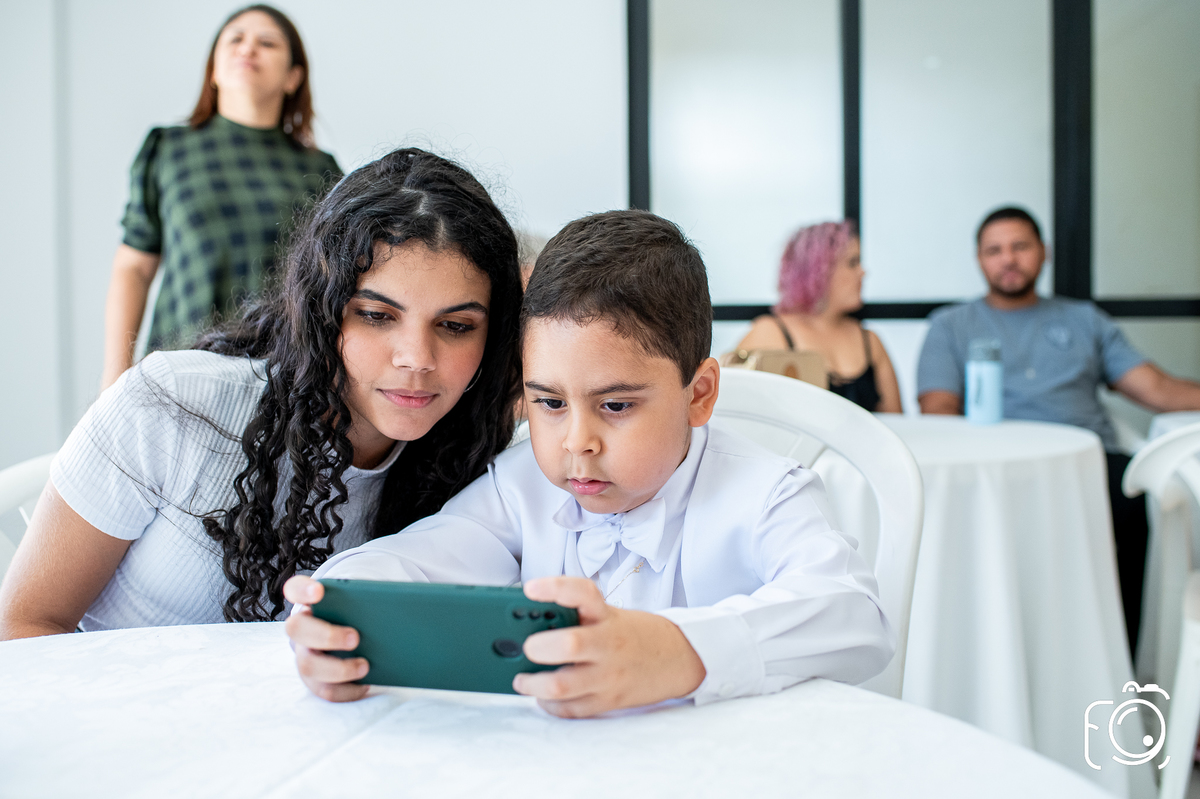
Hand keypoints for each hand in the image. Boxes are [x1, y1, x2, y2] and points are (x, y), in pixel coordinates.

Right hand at [283, 575, 369, 701]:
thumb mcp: (359, 603)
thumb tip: (400, 604)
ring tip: (365, 666)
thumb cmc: (356, 614)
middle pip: (297, 629)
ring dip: (338, 668)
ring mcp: (304, 656)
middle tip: (356, 637)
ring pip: (308, 665)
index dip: (303, 589)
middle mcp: (300, 629)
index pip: (294, 589)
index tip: (320, 591)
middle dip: (327, 635)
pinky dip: (347, 690)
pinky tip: (366, 685)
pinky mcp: (314, 680)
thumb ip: (367, 598)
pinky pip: (325, 690)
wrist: (349, 635)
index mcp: (309, 602)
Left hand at [513, 576, 705, 717]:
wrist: (677, 657)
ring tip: (522, 679)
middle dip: (537, 646)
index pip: (582, 593)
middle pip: (569, 644)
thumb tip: (525, 625)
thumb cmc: (632, 634)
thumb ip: (574, 617)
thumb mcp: (608, 615)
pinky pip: (570, 709)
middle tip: (525, 646)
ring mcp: (609, 676)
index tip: (530, 588)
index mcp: (607, 615)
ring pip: (561, 685)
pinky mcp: (608, 701)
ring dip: (533, 684)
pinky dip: (549, 704)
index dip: (554, 588)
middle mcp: (609, 644)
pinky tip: (544, 695)